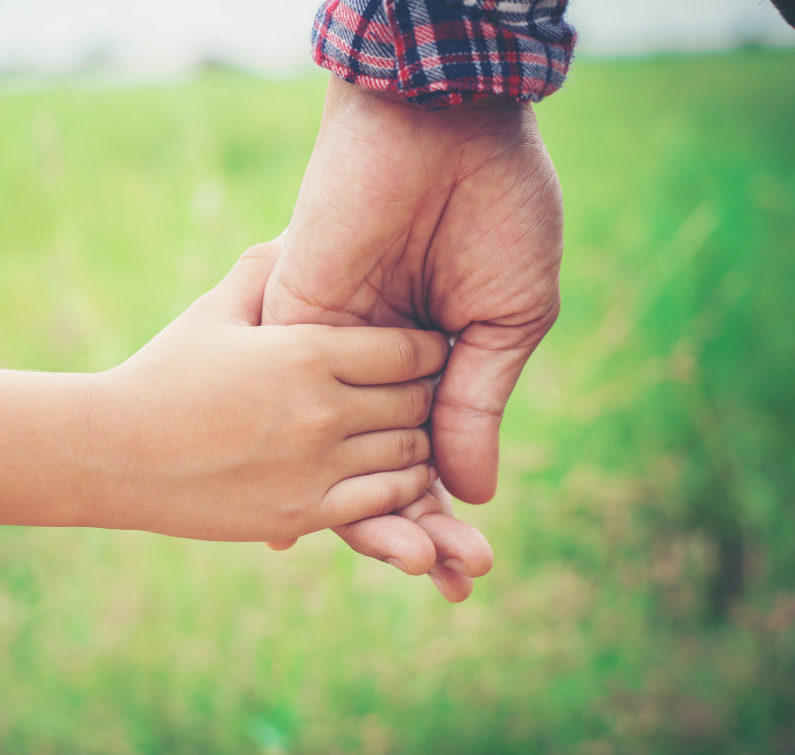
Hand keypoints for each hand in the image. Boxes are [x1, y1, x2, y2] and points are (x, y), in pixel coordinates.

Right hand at [92, 243, 447, 542]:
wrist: (113, 455)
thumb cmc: (161, 376)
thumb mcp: (212, 312)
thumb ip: (262, 272)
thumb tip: (294, 232)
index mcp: (305, 351)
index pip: (411, 349)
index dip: (429, 350)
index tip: (427, 351)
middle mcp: (321, 409)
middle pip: (417, 401)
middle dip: (425, 396)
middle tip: (423, 394)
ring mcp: (315, 467)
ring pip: (411, 455)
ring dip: (417, 444)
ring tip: (406, 433)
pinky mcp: (303, 513)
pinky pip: (384, 499)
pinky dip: (400, 488)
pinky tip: (388, 475)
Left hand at [262, 77, 562, 591]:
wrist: (442, 129)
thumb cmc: (494, 211)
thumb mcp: (505, 319)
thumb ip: (475, 403)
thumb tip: (470, 492)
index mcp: (431, 360)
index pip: (429, 454)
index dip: (447, 511)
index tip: (468, 567)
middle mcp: (375, 365)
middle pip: (383, 467)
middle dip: (417, 529)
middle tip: (454, 584)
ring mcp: (330, 351)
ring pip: (336, 454)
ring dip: (368, 515)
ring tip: (411, 571)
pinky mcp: (292, 327)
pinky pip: (289, 409)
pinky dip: (295, 464)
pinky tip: (298, 530)